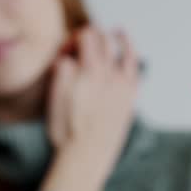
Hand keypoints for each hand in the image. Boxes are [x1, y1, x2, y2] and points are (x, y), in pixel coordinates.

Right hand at [46, 25, 139, 181]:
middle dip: (93, 36)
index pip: (87, 35)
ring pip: (126, 52)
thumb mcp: (55, 97)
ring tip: (119, 33)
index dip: (75, 37)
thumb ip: (62, 70)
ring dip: (122, 39)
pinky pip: (135, 72)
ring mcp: (124, 85)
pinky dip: (133, 60)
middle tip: (84, 44)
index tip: (67, 48)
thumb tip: (65, 57)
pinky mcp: (130, 99)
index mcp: (89, 70)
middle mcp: (110, 74)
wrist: (87, 157)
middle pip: (105, 40)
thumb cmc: (67, 131)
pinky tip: (129, 58)